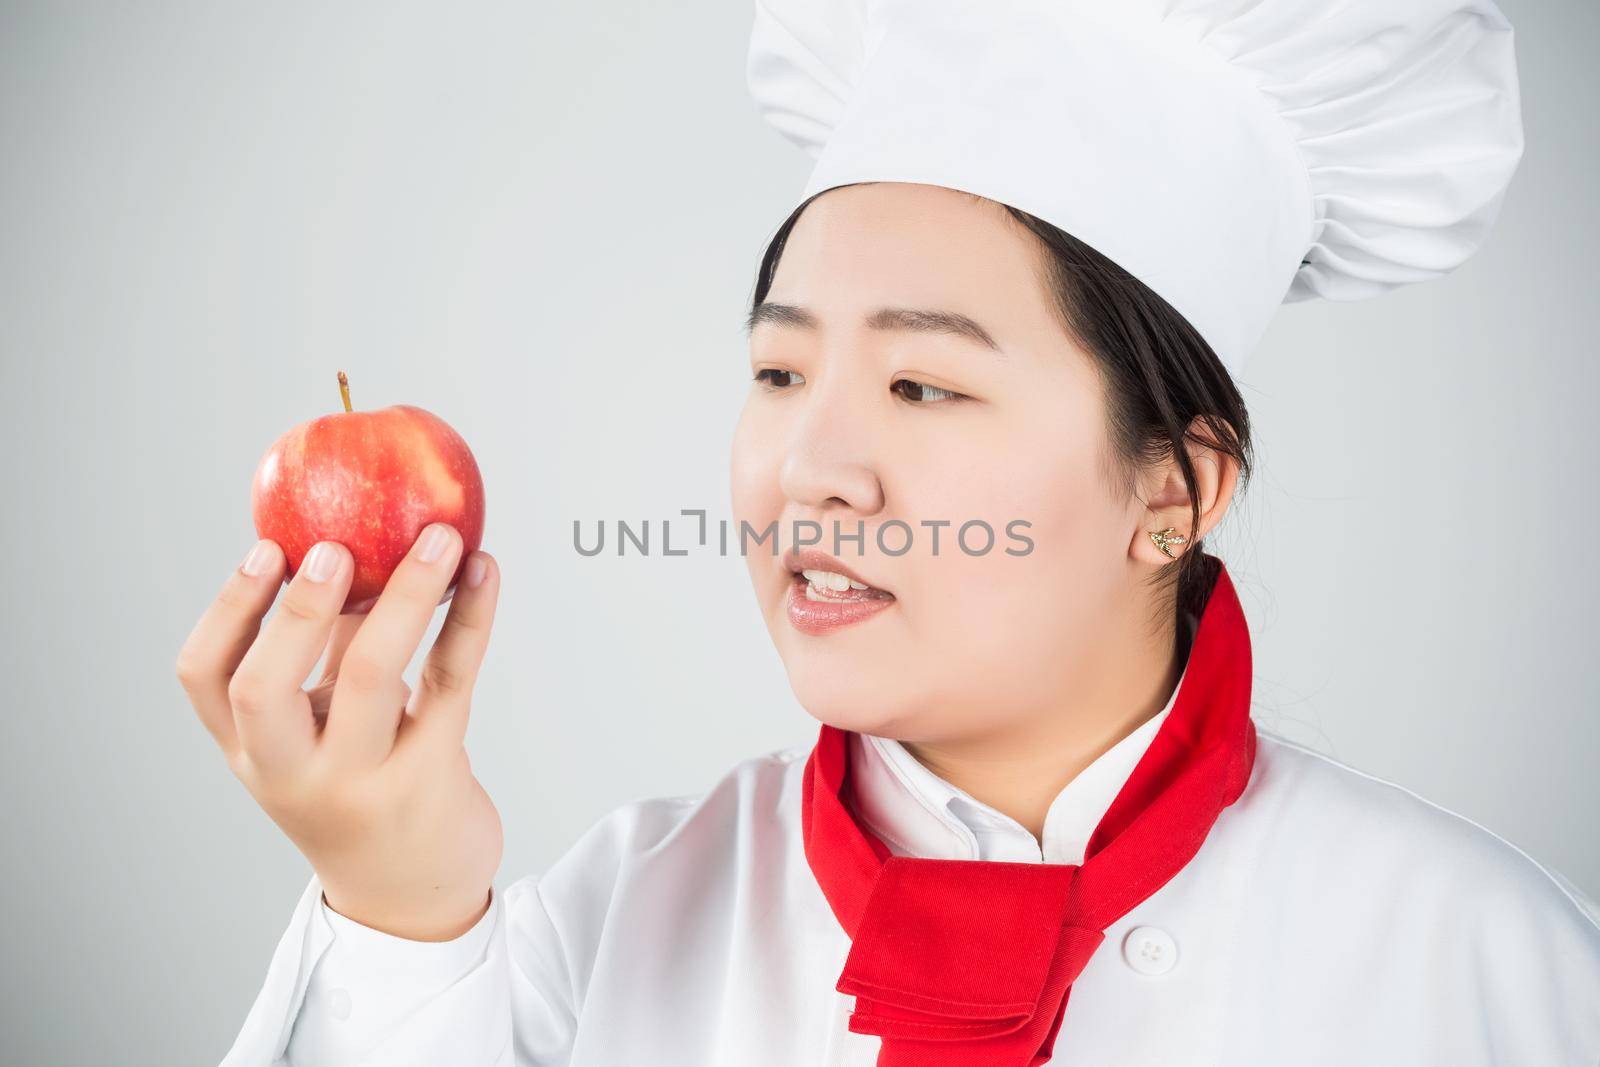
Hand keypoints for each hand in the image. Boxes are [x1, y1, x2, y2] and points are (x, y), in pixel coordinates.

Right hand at [176, 523, 502, 940]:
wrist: (412, 894)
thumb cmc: (362, 788)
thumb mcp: (319, 733)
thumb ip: (321, 655)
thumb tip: (344, 543)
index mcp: (253, 751)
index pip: (205, 679)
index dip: (228, 609)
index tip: (265, 549)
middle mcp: (293, 771)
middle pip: (266, 687)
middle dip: (296, 610)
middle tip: (335, 545)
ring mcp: (360, 780)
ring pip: (372, 675)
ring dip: (407, 594)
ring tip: (437, 537)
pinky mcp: (430, 776)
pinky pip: (449, 680)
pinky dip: (469, 618)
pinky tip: (484, 572)